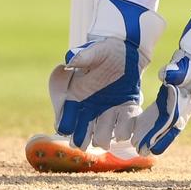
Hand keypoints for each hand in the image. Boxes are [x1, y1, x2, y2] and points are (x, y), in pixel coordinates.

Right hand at [48, 0, 163, 149]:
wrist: (126, 50)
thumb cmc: (105, 49)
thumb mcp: (94, 51)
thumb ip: (82, 56)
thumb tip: (69, 60)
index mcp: (74, 98)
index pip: (64, 123)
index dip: (66, 127)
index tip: (71, 124)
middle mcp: (88, 111)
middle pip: (80, 139)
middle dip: (85, 140)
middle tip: (93, 130)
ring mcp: (106, 114)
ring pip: (101, 139)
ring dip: (105, 135)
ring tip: (111, 116)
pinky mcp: (124, 112)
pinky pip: (124, 129)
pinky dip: (125, 128)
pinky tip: (127, 113)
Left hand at [126, 11, 190, 155]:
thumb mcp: (189, 61)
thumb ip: (177, 70)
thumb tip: (166, 76)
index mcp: (189, 98)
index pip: (172, 121)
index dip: (160, 134)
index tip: (148, 146)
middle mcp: (185, 102)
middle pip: (166, 124)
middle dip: (154, 137)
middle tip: (138, 150)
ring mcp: (182, 99)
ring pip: (165, 119)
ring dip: (153, 130)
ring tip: (138, 143)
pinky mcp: (177, 94)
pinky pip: (164, 109)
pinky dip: (154, 119)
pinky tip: (142, 124)